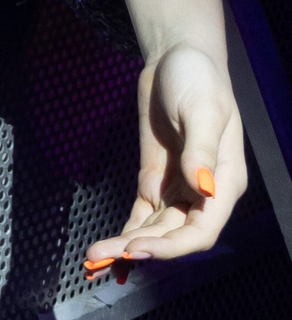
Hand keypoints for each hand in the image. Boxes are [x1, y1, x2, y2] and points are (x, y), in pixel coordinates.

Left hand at [85, 44, 246, 274]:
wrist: (176, 59)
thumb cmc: (198, 79)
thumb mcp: (202, 111)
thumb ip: (201, 151)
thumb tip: (202, 188)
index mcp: (224, 182)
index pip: (202, 230)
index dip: (172, 246)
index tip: (138, 248)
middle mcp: (203, 193)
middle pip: (174, 236)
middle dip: (141, 250)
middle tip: (102, 258)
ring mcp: (178, 189)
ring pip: (155, 231)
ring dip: (128, 246)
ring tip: (94, 259)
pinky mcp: (155, 180)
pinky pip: (141, 216)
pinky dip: (126, 232)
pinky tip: (108, 249)